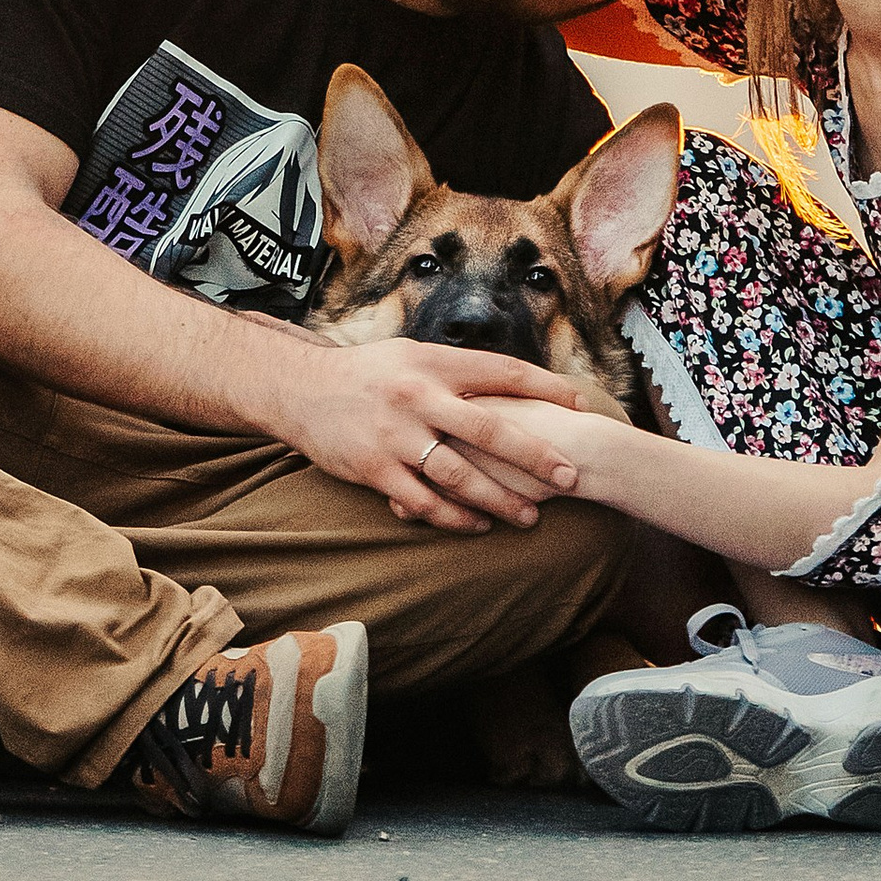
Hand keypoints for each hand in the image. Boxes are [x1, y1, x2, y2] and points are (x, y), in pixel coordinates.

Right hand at [278, 338, 589, 532]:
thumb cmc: (367, 372)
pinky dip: (454, 517)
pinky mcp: (375, 468)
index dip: (545, 389)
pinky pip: (423, 501)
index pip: (501, 373)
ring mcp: (395, 435)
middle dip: (534, 456)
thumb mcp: (412, 354)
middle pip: (489, 429)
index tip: (581, 407)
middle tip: (570, 478)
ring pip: (459, 474)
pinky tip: (479, 525)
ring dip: (499, 499)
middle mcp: (418, 396)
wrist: (300, 389)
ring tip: (530, 516)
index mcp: (433, 362)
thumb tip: (510, 383)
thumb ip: (456, 371)